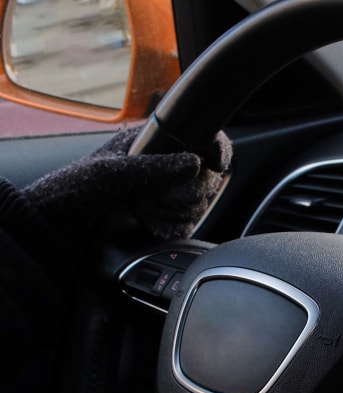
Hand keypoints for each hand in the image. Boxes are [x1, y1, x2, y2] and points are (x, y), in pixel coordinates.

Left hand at [23, 125, 230, 240]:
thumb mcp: (111, 173)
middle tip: (162, 200)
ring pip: (200, 202)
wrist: (54, 231)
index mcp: (150, 142)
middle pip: (207, 175)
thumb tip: (195, 163)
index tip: (213, 163)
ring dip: (178, 213)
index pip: (199, 136)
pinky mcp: (164, 220)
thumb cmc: (72, 191)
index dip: (214, 148)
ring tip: (147, 214)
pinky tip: (152, 226)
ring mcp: (165, 194)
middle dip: (190, 191)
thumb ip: (155, 167)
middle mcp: (162, 166)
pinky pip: (189, 224)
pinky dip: (174, 228)